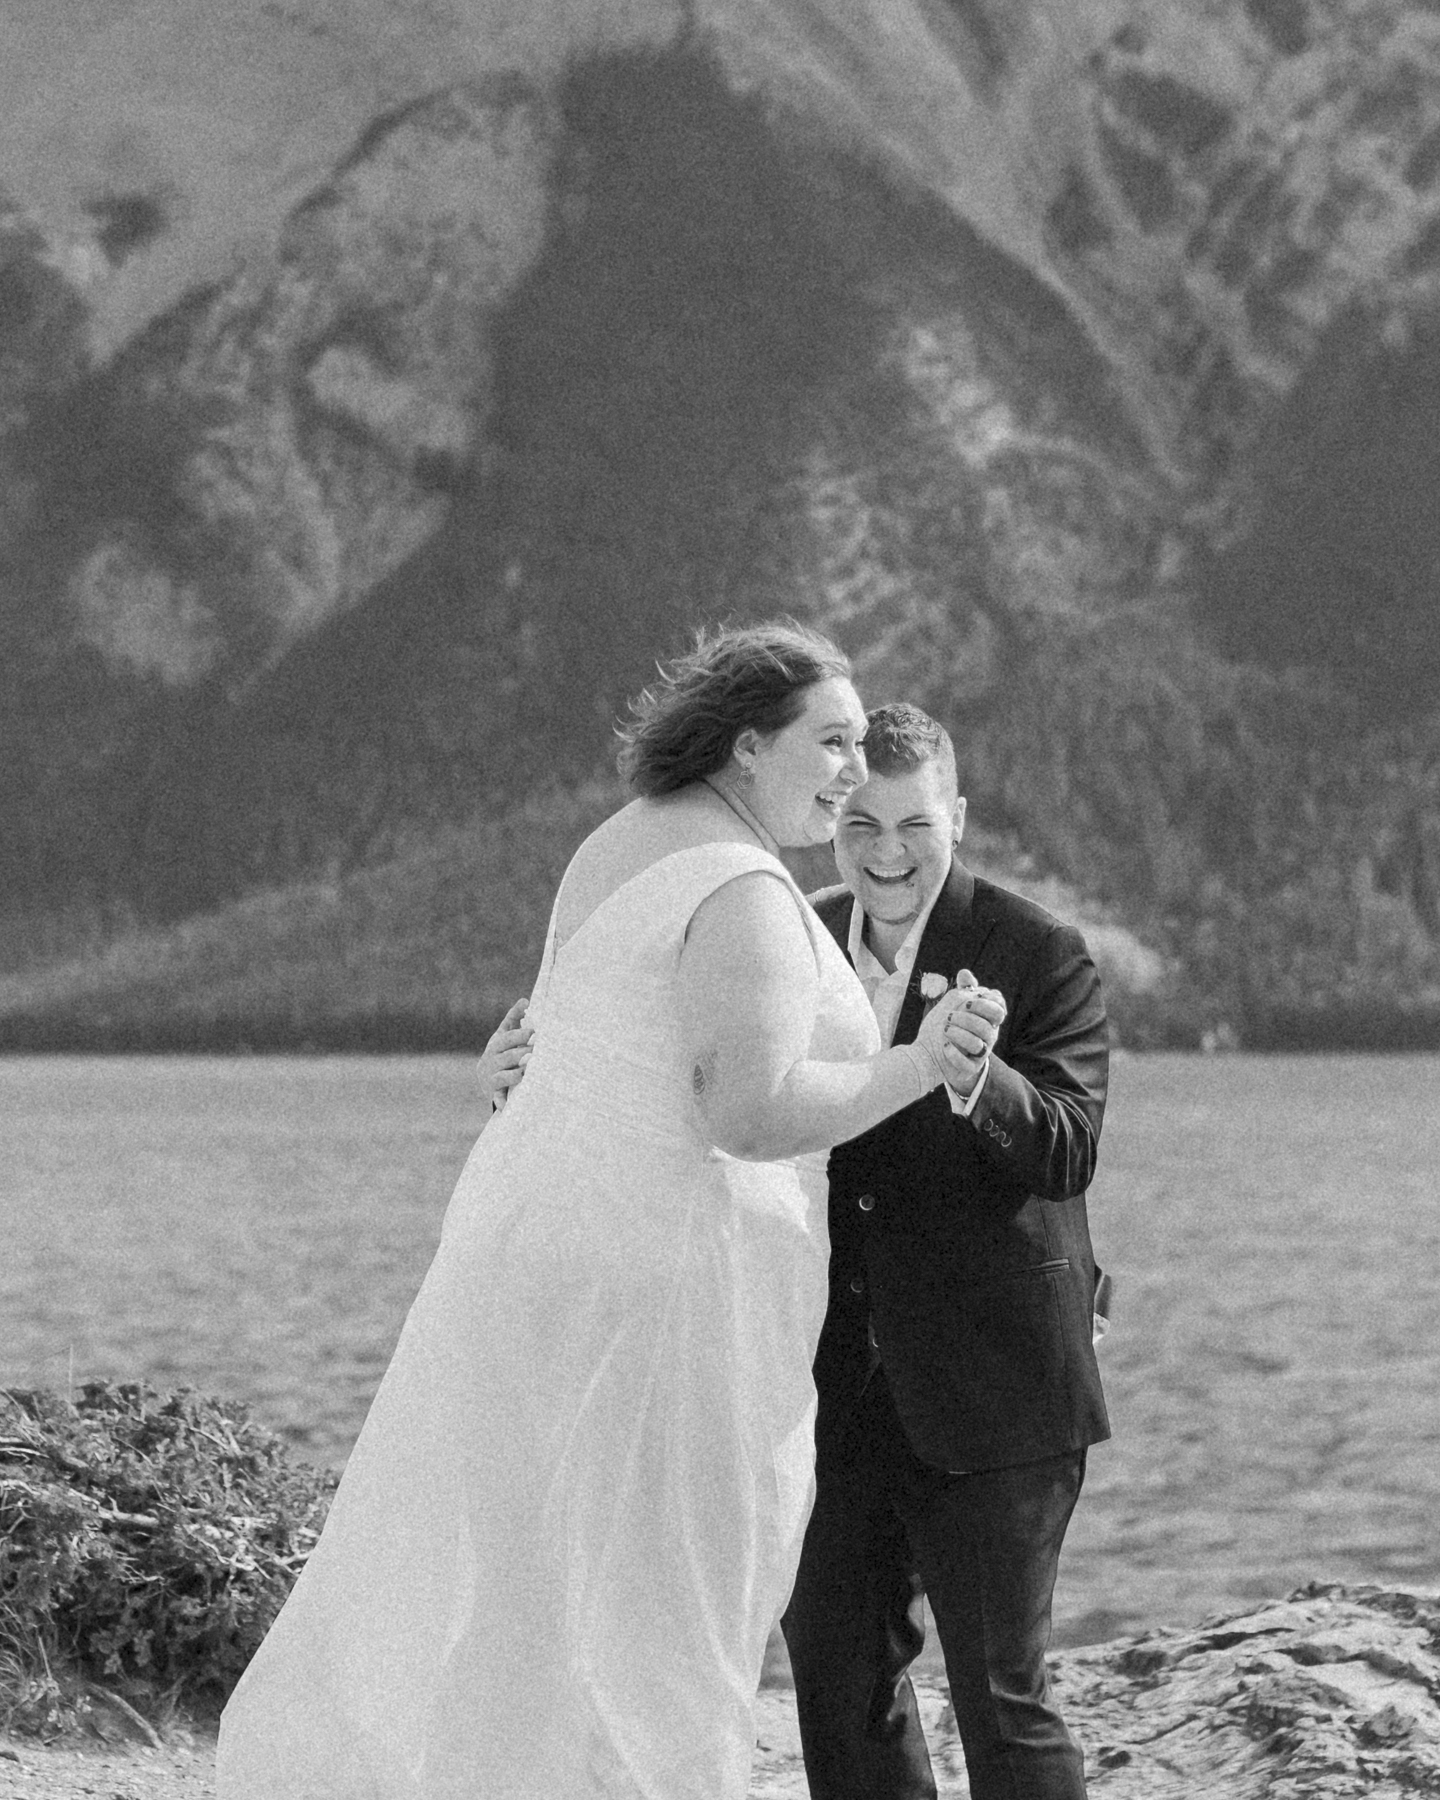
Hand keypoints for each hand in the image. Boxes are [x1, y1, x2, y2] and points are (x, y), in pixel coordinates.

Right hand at [477, 998, 532, 1112]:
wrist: (485, 1079)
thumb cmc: (500, 1053)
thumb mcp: (503, 1035)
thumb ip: (513, 1018)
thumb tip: (525, 1000)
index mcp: (495, 1045)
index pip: (508, 1038)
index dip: (521, 1035)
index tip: (535, 1033)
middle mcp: (492, 1061)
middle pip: (509, 1056)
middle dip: (524, 1054)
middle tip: (539, 1053)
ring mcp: (491, 1077)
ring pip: (505, 1076)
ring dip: (516, 1075)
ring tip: (528, 1072)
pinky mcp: (494, 1093)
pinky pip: (498, 1098)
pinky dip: (502, 1102)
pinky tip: (507, 1106)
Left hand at [911, 977, 981, 1084]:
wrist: (929, 1054)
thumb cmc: (946, 1026)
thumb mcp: (953, 1005)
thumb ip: (962, 989)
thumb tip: (965, 973)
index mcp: (987, 1018)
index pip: (999, 1007)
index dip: (986, 1003)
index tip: (967, 1002)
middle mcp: (989, 1036)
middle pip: (990, 1025)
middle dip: (970, 1018)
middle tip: (950, 1016)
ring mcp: (981, 1053)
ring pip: (978, 1043)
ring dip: (958, 1034)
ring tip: (945, 1030)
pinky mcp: (971, 1068)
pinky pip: (966, 1062)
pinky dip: (953, 1052)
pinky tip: (944, 1046)